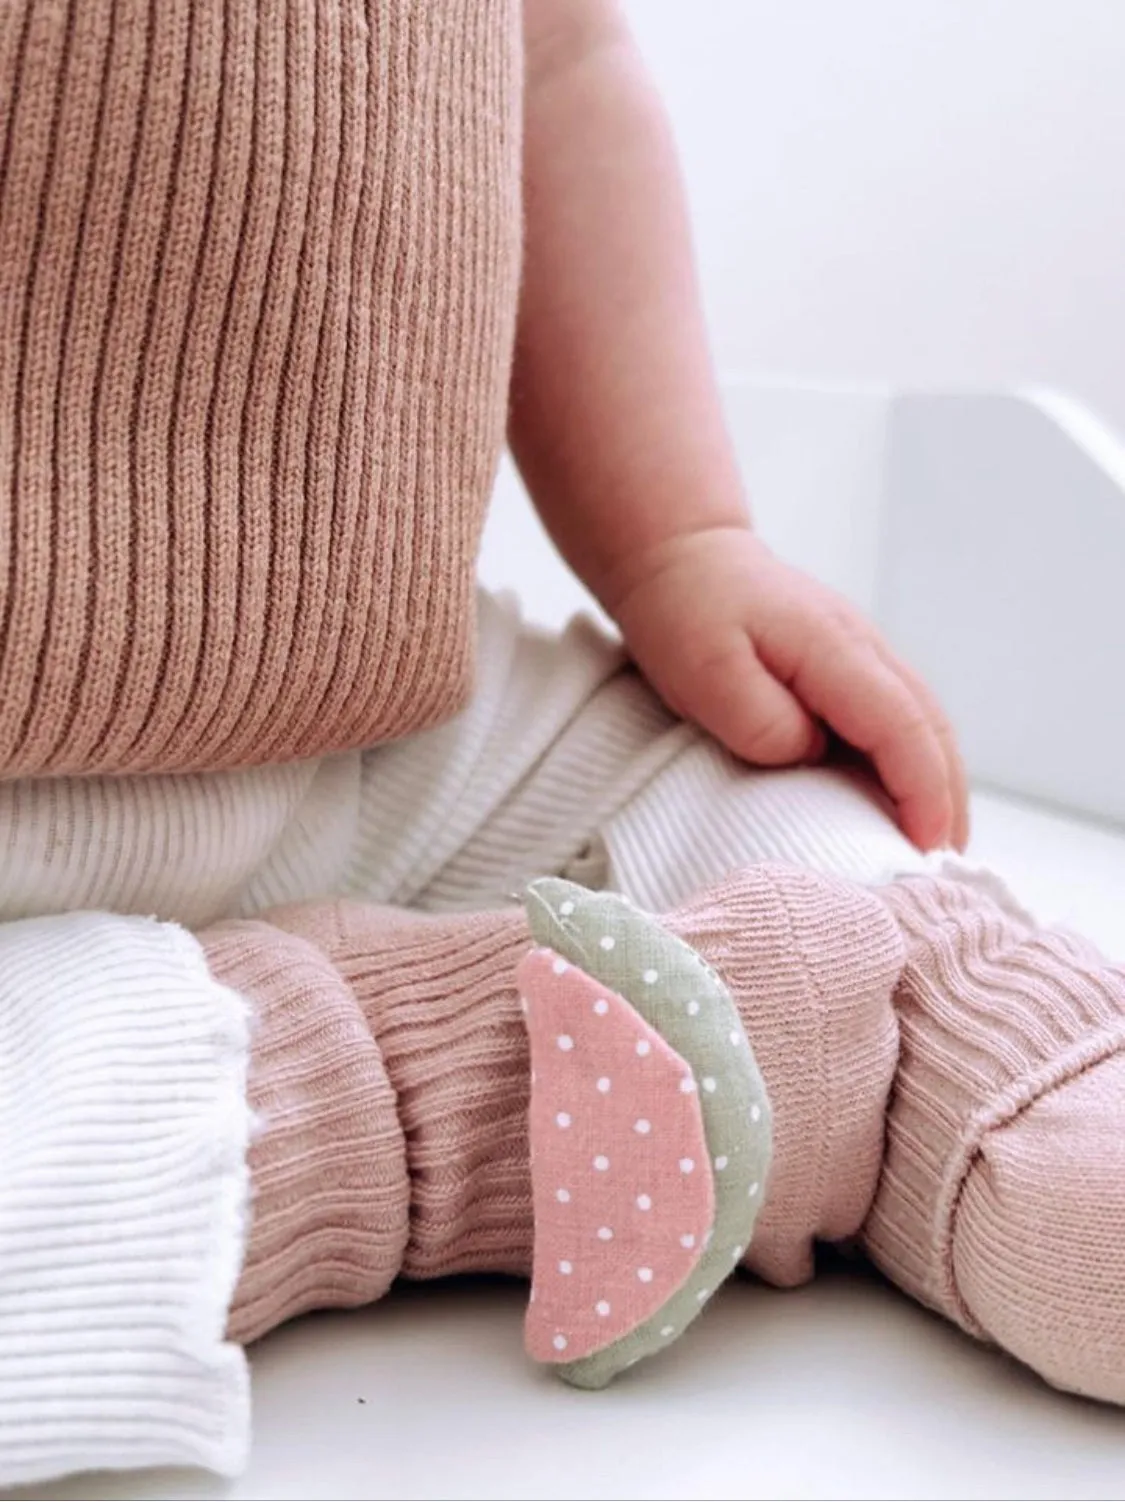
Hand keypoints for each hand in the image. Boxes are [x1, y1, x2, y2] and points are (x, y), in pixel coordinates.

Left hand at [607, 526, 968, 851]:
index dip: (921, 790)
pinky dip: (915, 762)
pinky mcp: (848, 664)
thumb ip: (761, 722)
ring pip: (925, 722)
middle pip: (931, 728)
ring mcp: (862, 651)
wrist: (680, 555)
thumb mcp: (705, 672)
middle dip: (948, 799)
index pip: (901, 727)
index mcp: (833, 648)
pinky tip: (904, 800)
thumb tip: (811, 755)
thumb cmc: (684, 613)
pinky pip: (899, 717)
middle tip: (946, 868)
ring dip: (939, 782)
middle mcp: (863, 647)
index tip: (927, 848)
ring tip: (938, 845)